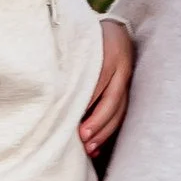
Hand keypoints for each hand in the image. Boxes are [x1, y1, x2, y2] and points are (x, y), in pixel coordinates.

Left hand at [79, 17, 132, 157]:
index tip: (71, 120)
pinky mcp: (127, 90)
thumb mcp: (78, 44)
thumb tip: (53, 92)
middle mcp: (122, 67)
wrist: (114, 30)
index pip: (98, 81)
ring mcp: (127, 80)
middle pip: (113, 100)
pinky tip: (97, 147)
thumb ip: (69, 66)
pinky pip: (121, 114)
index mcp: (109, 53)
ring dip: (104, 132)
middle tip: (82, 139)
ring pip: (119, 111)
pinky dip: (108, 131)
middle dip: (98, 123)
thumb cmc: (86, 37)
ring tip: (89, 149)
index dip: (86, 103)